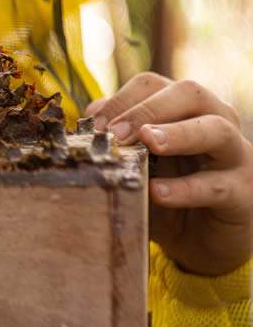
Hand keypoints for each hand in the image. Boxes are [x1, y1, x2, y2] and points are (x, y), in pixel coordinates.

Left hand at [87, 72, 251, 275]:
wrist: (199, 243)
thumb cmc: (164, 193)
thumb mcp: (135, 165)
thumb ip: (117, 141)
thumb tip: (89, 117)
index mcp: (184, 109)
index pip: (154, 84)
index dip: (121, 99)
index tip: (92, 125)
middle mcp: (215, 121)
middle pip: (189, 93)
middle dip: (148, 108)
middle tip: (115, 134)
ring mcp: (235, 155)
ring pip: (215, 129)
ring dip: (178, 133)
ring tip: (148, 143)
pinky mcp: (243, 192)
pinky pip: (218, 185)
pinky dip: (186, 188)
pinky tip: (158, 193)